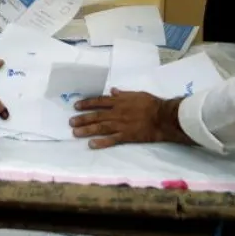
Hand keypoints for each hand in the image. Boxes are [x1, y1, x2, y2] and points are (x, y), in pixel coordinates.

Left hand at [70, 91, 190, 149]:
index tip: (76, 106)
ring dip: (87, 130)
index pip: (99, 101)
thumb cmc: (152, 104)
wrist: (163, 117)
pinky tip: (91, 144)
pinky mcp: (126, 136)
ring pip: (100, 127)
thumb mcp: (137, 94)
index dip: (87, 103)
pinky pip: (111, 140)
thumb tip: (112, 91)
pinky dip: (101, 142)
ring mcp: (121, 125)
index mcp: (119, 101)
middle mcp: (117, 113)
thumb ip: (123, 94)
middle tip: (71, 122)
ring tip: (75, 132)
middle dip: (82, 118)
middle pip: (96, 115)